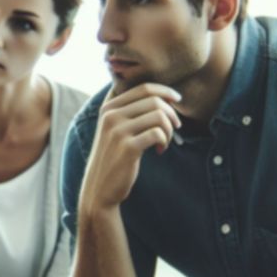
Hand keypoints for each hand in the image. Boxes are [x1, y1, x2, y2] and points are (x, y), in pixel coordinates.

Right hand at [82, 84, 181, 210]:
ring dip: (169, 130)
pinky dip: (164, 141)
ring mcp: (117, 131)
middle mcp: (111, 116)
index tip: (177, 100)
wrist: (99, 188)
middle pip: (154, 101)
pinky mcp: (127, 148)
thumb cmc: (114, 158)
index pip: (144, 88)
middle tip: (175, 128)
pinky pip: (157, 134)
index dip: (165, 92)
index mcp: (108, 108)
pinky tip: (159, 150)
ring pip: (158, 116)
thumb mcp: (115, 130)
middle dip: (171, 114)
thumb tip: (165, 97)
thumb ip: (131, 112)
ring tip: (164, 142)